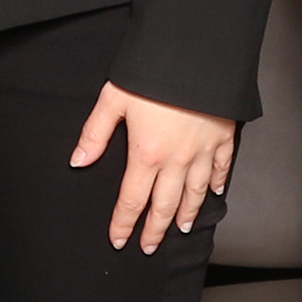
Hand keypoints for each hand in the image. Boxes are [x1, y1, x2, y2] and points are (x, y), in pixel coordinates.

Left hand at [70, 84, 237, 252]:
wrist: (195, 54)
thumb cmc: (152, 73)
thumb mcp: (113, 98)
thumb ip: (95, 133)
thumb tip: (78, 162)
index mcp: (146, 153)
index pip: (131, 200)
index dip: (123, 224)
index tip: (118, 240)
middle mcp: (176, 160)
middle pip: (163, 206)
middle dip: (154, 230)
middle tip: (149, 247)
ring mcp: (202, 151)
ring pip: (194, 194)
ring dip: (186, 214)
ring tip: (180, 229)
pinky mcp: (223, 137)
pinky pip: (220, 169)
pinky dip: (217, 184)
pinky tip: (214, 193)